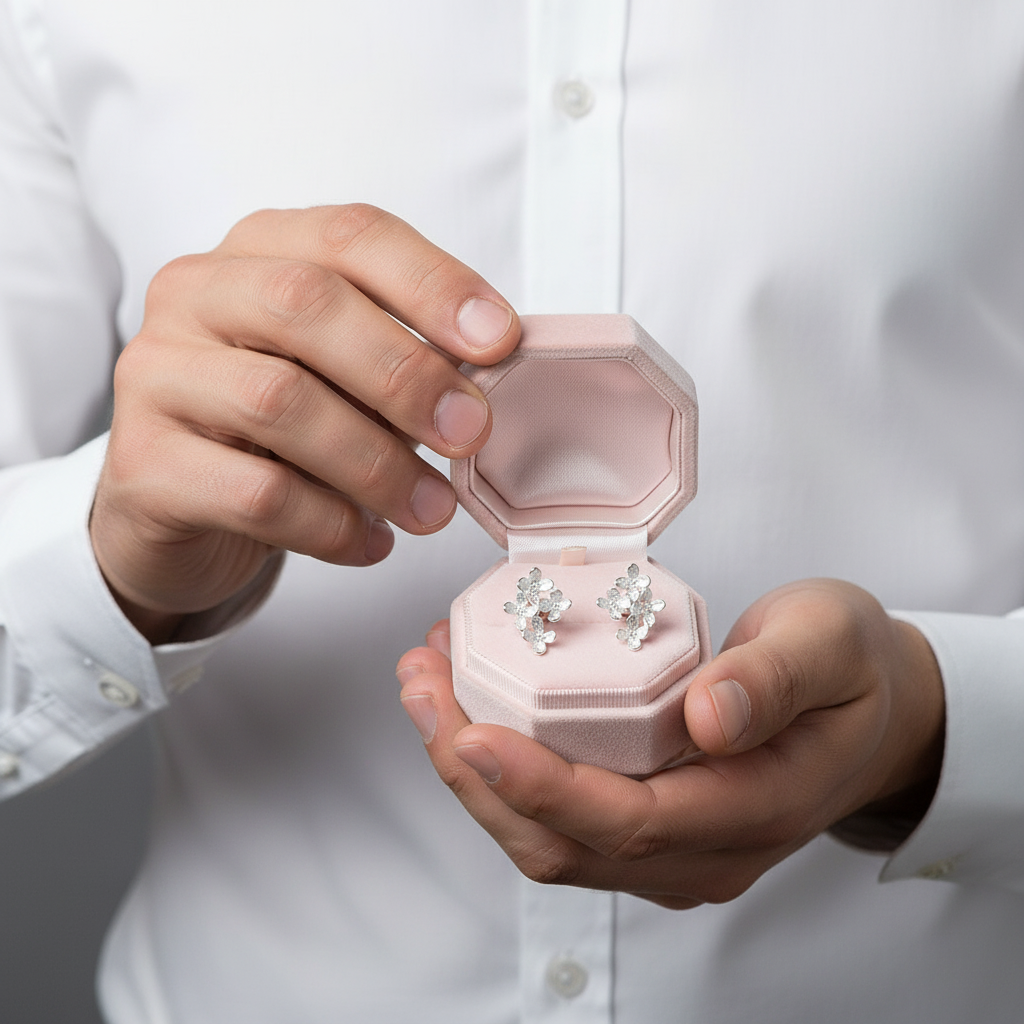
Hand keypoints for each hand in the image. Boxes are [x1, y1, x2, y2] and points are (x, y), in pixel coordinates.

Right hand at [91, 205, 518, 640]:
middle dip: (405, 372)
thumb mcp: (346, 378)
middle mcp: (195, 296)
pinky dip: (332, 524)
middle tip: (469, 434)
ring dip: (377, 463)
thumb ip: (405, 360)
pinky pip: (254, 493)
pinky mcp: (143, 465)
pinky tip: (371, 542)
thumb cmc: (281, 433)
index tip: (501, 342)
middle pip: (305, 304)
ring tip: (431, 509)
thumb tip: (490, 377)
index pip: (349, 236)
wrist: (180, 510)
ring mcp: (156, 376)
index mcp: (258, 252)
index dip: (433, 283)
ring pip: (279, 401)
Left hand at [396, 579, 944, 909]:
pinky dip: (502, 765)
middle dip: (475, 772)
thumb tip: (708, 715)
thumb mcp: (831, 646)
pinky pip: (558, 813)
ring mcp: (672, 847)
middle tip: (421, 685)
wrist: (872, 712)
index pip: (628, 824)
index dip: (543, 788)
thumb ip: (776, 678)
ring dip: (474, 770)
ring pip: (547, 837)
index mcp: (753, 810)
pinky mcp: (647, 824)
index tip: (474, 734)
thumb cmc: (851, 674)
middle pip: (563, 842)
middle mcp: (702, 849)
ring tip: (428, 685)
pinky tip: (471, 701)